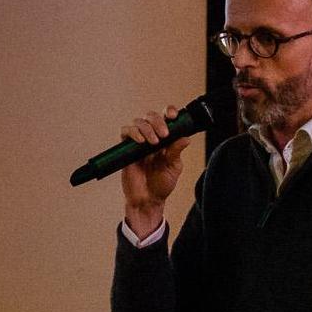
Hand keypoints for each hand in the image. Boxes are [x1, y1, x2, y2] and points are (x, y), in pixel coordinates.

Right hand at [120, 104, 190, 235]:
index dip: (169, 112)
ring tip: (153, 142)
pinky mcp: (126, 148)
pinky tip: (140, 141)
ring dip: (147, 128)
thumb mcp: (173, 168)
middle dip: (158, 121)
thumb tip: (185, 138)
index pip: (166, 118)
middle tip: (164, 134)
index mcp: (166, 139)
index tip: (173, 116)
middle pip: (151, 116)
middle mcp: (152, 137)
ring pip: (138, 122)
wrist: (147, 200)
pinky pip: (125, 132)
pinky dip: (132, 132)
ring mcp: (138, 142)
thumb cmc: (161, 184)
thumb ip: (176, 152)